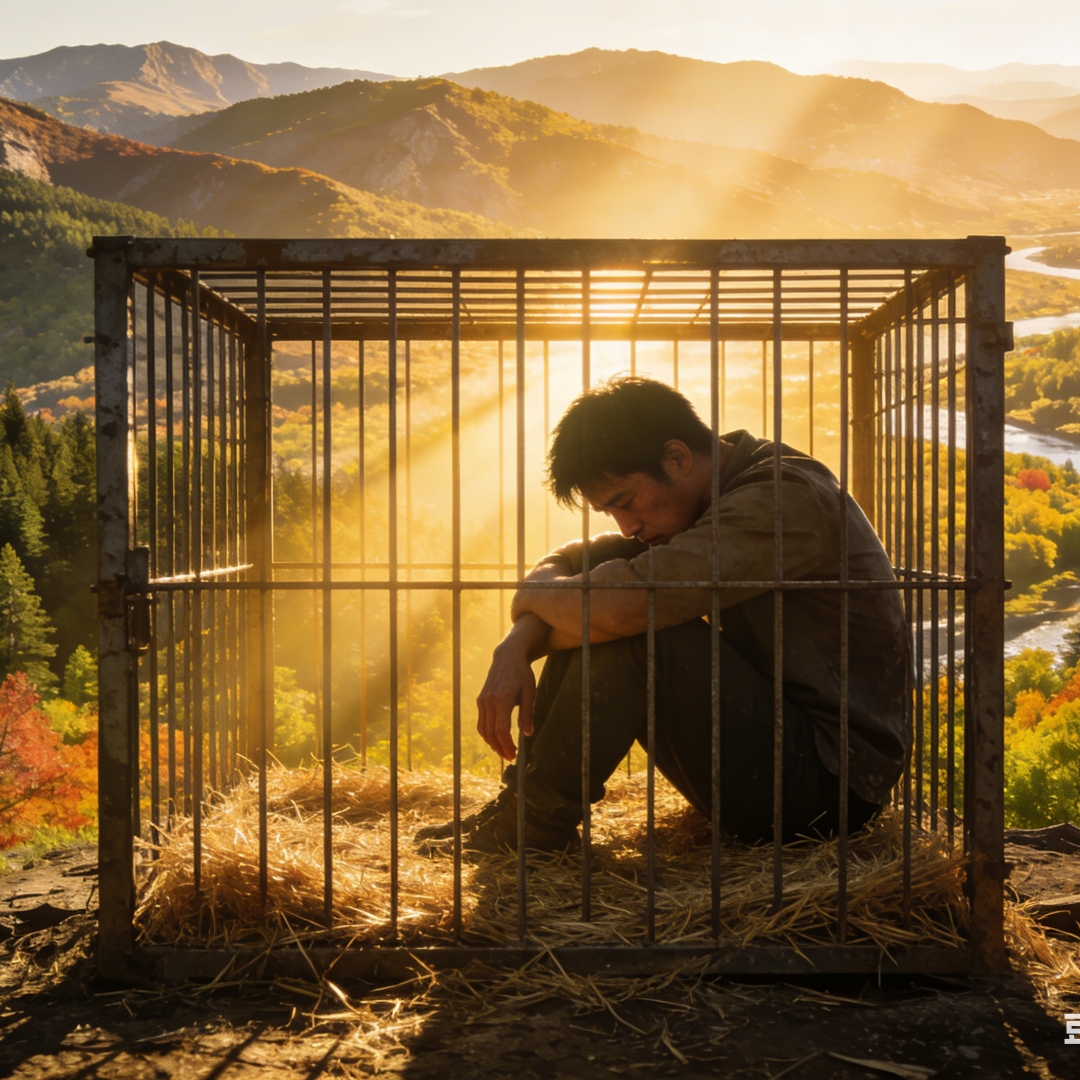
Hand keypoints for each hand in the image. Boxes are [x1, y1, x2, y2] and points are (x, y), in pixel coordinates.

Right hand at [476, 643, 536, 760]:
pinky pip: (481, 722)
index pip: (501, 729)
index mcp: (503, 699)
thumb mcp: (530, 693)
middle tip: (510, 757)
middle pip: (491, 732)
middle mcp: (489, 700)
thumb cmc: (522, 674)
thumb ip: (527, 714)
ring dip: (492, 743)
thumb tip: (527, 734)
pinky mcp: (480, 700)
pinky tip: (496, 739)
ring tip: (503, 751)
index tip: (514, 754)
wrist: (508, 657)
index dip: (507, 745)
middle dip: (500, 748)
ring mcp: (482, 700)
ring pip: (483, 729)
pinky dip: (487, 734)